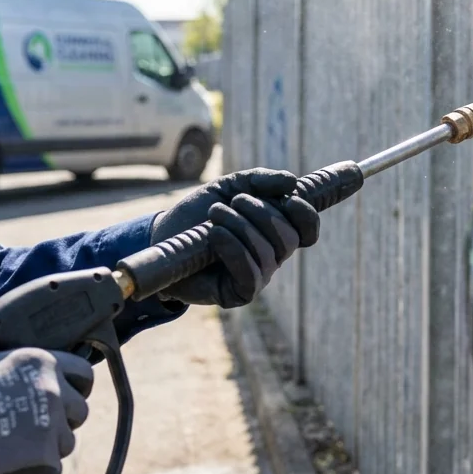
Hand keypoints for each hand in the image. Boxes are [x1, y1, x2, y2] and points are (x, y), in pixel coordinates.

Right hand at [0, 348, 93, 473]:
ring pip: (66, 443)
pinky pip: (51, 472)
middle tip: (33, 432)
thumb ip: (13, 369)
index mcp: (40, 362)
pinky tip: (10, 473)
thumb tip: (20, 374)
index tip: (68, 398)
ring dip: (46, 451)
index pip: (83, 373)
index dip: (77, 388)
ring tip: (11, 453)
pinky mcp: (45, 458)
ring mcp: (51, 424)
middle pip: (78, 411)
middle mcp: (53, 390)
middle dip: (60, 423)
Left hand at [151, 168, 319, 307]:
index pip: (308, 231)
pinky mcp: (237, 294)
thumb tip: (292, 182)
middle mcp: (272, 257)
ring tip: (215, 214)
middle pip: (288, 239)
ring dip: (240, 227)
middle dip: (262, 214)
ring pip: (267, 254)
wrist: (164, 234)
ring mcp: (257, 277)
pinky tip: (215, 235)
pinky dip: (234, 249)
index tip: (290, 198)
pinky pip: (250, 276)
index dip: (306, 216)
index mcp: (276, 232)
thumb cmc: (200, 212)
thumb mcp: (231, 186)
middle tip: (235, 201)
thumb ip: (261, 180)